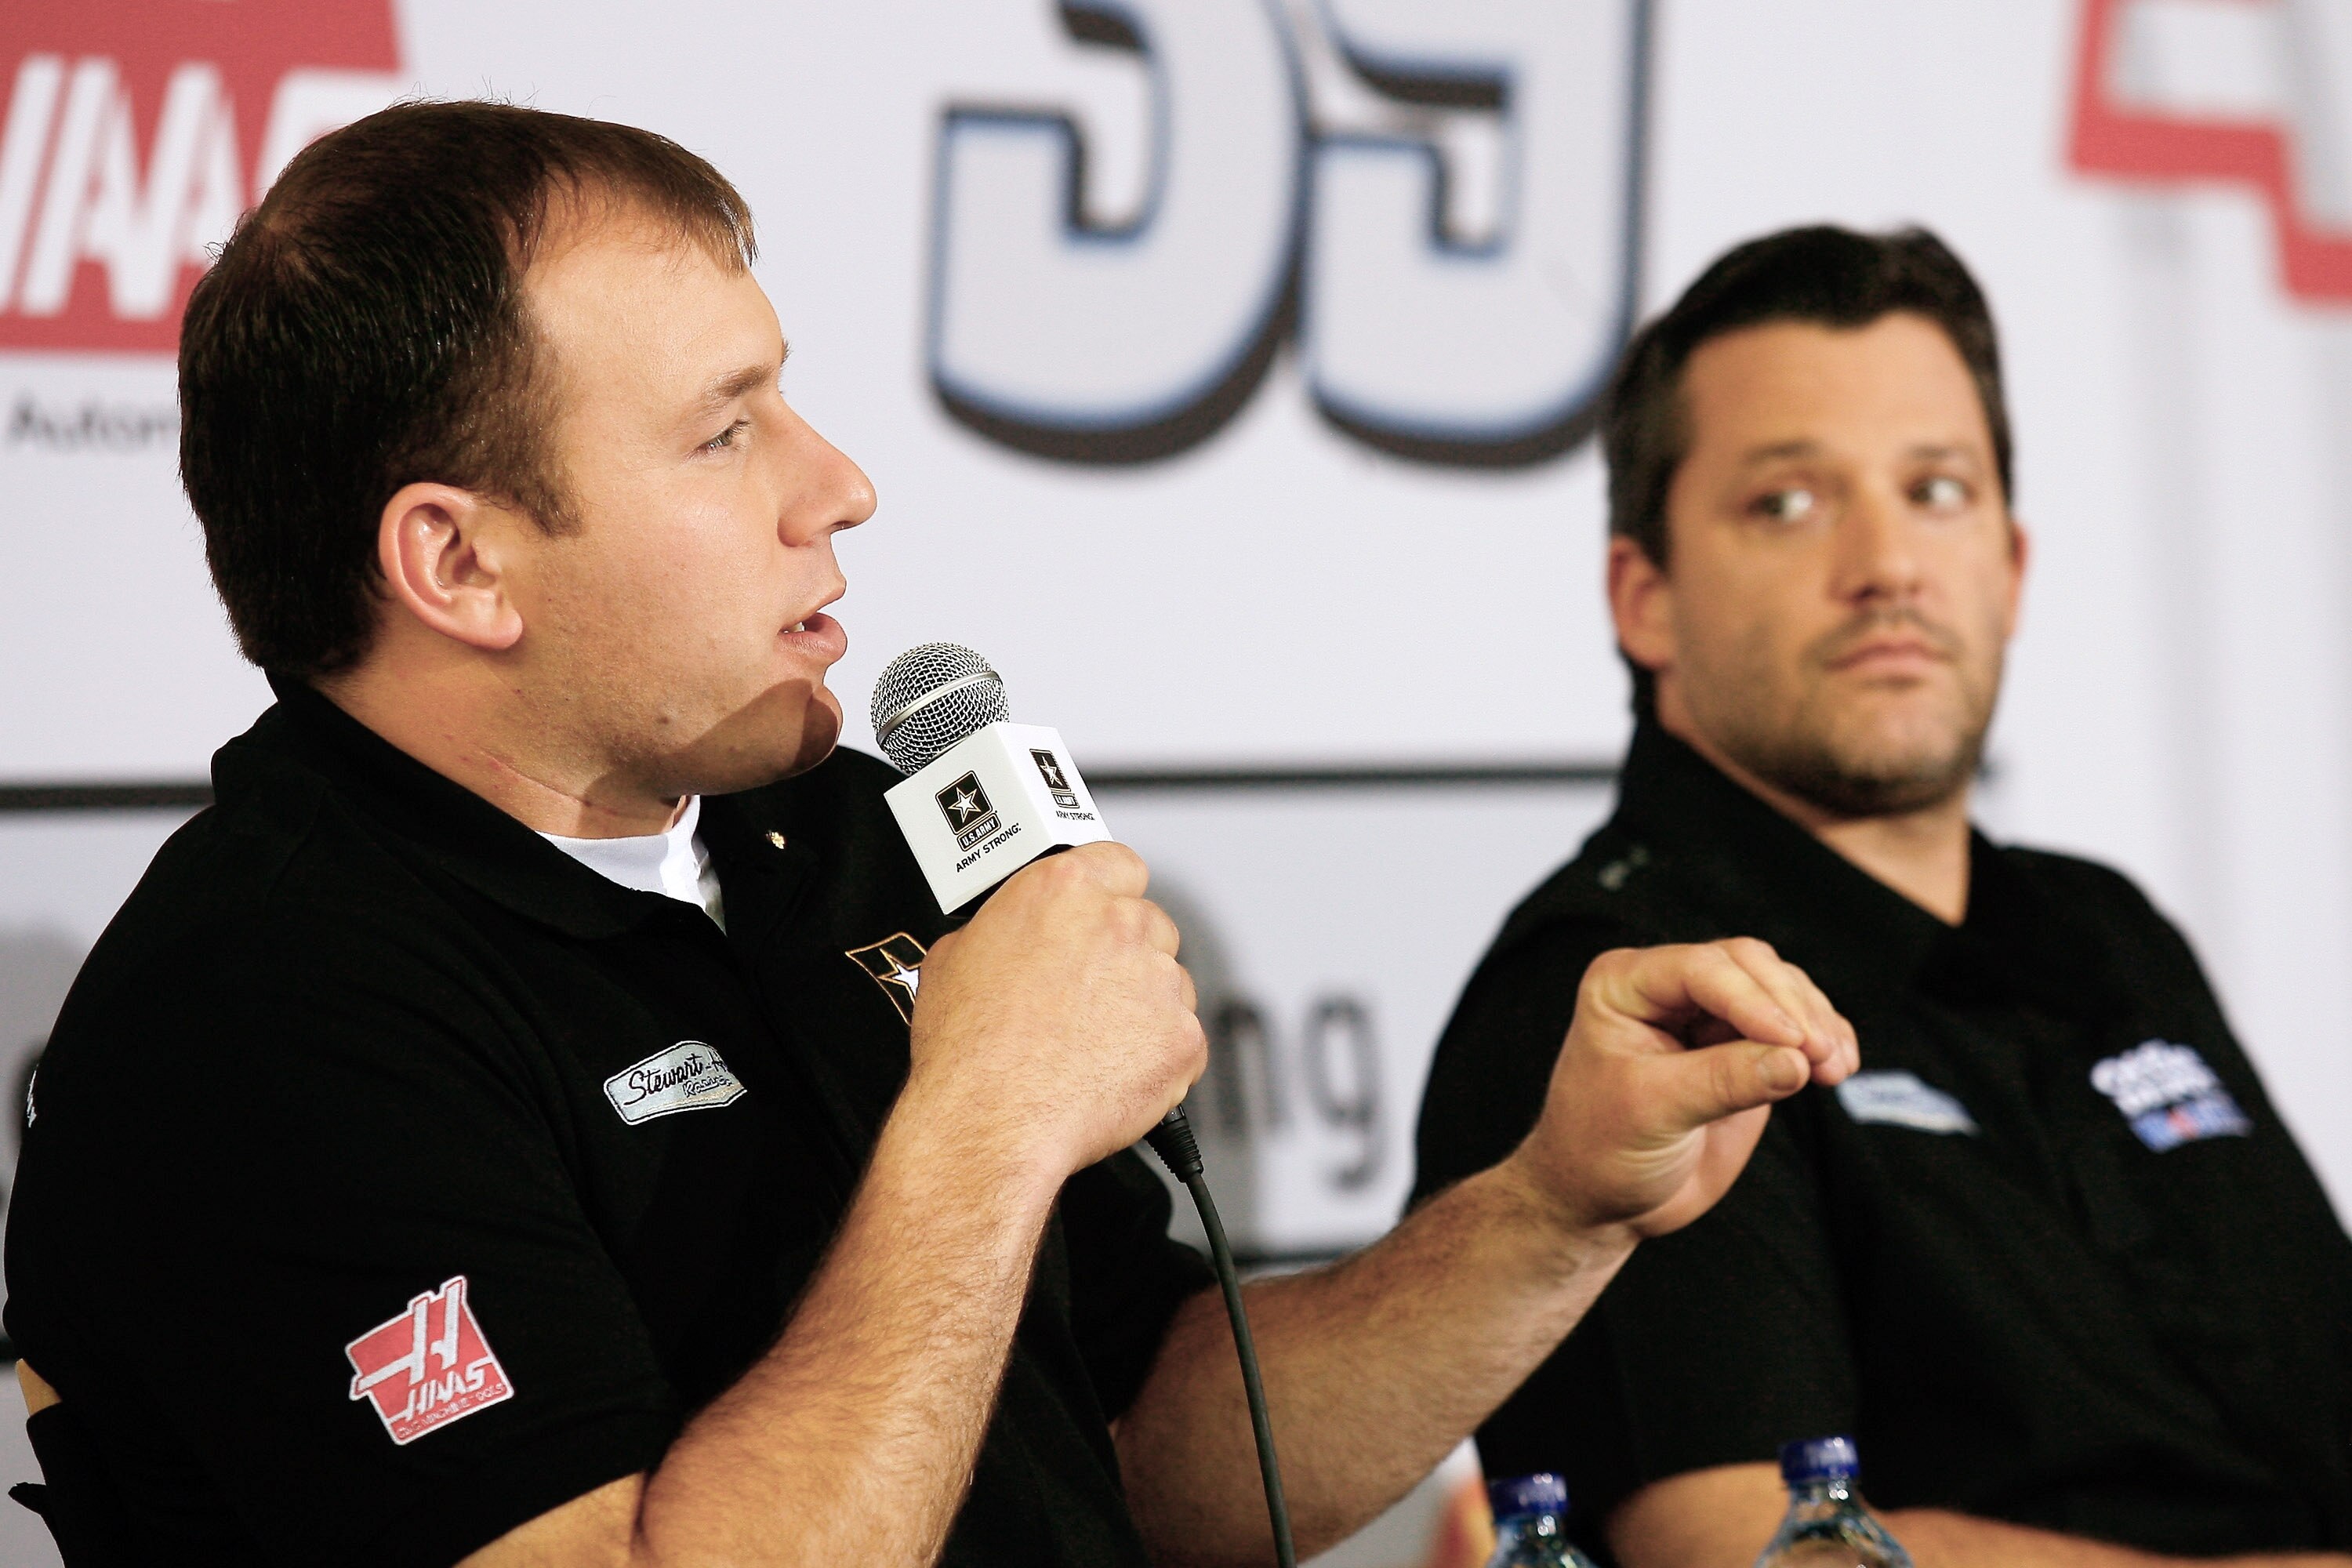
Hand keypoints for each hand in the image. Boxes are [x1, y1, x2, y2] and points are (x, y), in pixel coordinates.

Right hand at [903, 843, 1206, 1189]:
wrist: (990, 1123)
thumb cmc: (967, 1051)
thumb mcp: (954, 957)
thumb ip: (1003, 925)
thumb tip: (1010, 930)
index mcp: (1064, 890)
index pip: (1118, 862)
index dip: (1110, 891)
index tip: (1104, 911)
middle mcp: (1119, 924)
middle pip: (1148, 922)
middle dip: (1124, 955)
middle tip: (1086, 994)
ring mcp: (1157, 980)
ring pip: (1169, 981)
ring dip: (1142, 1005)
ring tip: (1091, 1043)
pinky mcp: (1182, 1037)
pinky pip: (1183, 1038)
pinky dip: (1158, 1057)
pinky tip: (1111, 1073)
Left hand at [1509, 940, 1857, 1239]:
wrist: (1602, 1200)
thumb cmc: (1601, 1150)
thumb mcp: (1654, 1111)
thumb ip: (1723, 1081)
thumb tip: (1795, 1059)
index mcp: (1625, 984)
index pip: (1701, 969)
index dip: (1751, 999)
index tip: (1791, 1042)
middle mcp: (1667, 988)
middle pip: (1749, 966)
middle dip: (1791, 1007)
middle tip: (1819, 1057)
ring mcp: (1708, 1015)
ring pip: (1778, 988)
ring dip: (1815, 1021)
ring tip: (1833, 1067)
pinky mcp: (1743, 1048)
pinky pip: (1793, 1025)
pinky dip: (1822, 1038)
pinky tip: (1839, 1066)